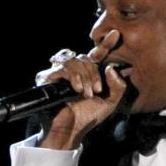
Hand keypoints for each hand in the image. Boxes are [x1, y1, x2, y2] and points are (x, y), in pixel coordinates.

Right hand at [35, 30, 128, 149]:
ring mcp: (59, 73)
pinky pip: (62, 68)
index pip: (96, 55)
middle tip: (97, 90)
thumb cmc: (88, 117)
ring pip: (74, 60)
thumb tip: (111, 67)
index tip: (116, 34)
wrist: (71, 131)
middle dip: (94, 73)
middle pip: (85, 57)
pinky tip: (76, 90)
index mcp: (88, 74)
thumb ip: (118, 86)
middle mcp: (73, 71)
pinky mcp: (47, 77)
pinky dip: (73, 77)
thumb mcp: (111, 102)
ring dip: (84, 76)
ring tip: (86, 93)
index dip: (105, 44)